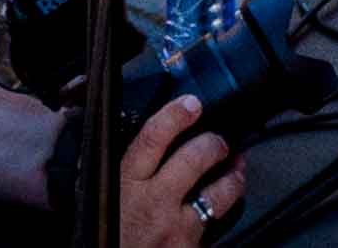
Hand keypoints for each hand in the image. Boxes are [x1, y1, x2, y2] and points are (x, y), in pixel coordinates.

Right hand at [113, 94, 241, 246]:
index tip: (191, 104)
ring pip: (219, 192)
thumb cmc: (106, 237)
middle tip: (219, 140)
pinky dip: (224, 213)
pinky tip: (228, 204)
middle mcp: (153, 203)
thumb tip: (141, 148)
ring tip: (236, 168)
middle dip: (214, 143)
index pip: (151, 138)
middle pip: (194, 158)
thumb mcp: (100, 200)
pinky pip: (217, 226)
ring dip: (233, 176)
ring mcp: (177, 228)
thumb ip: (118, 174)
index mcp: (124, 185)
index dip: (175, 116)